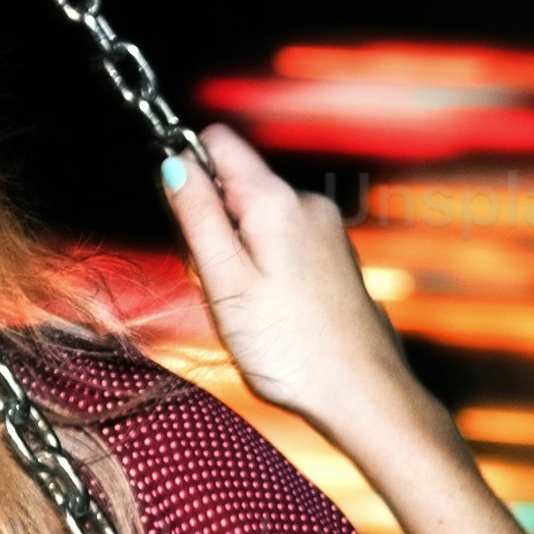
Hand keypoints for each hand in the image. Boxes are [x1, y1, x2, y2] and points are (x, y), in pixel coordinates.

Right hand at [160, 123, 428, 434]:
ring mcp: (325, 230)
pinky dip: (264, 269)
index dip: (188, 167)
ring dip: (237, 255)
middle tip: (217, 284)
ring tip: (246, 307)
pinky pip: (282, 244)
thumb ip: (197, 217)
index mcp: (275, 201)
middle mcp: (306, 204)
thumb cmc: (289, 346)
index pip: (219, 143)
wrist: (360, 391)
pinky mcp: (334, 258)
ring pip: (257, 220)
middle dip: (213, 227)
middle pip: (236, 186)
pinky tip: (271, 312)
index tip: (181, 215)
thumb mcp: (225, 280)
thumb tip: (173, 162)